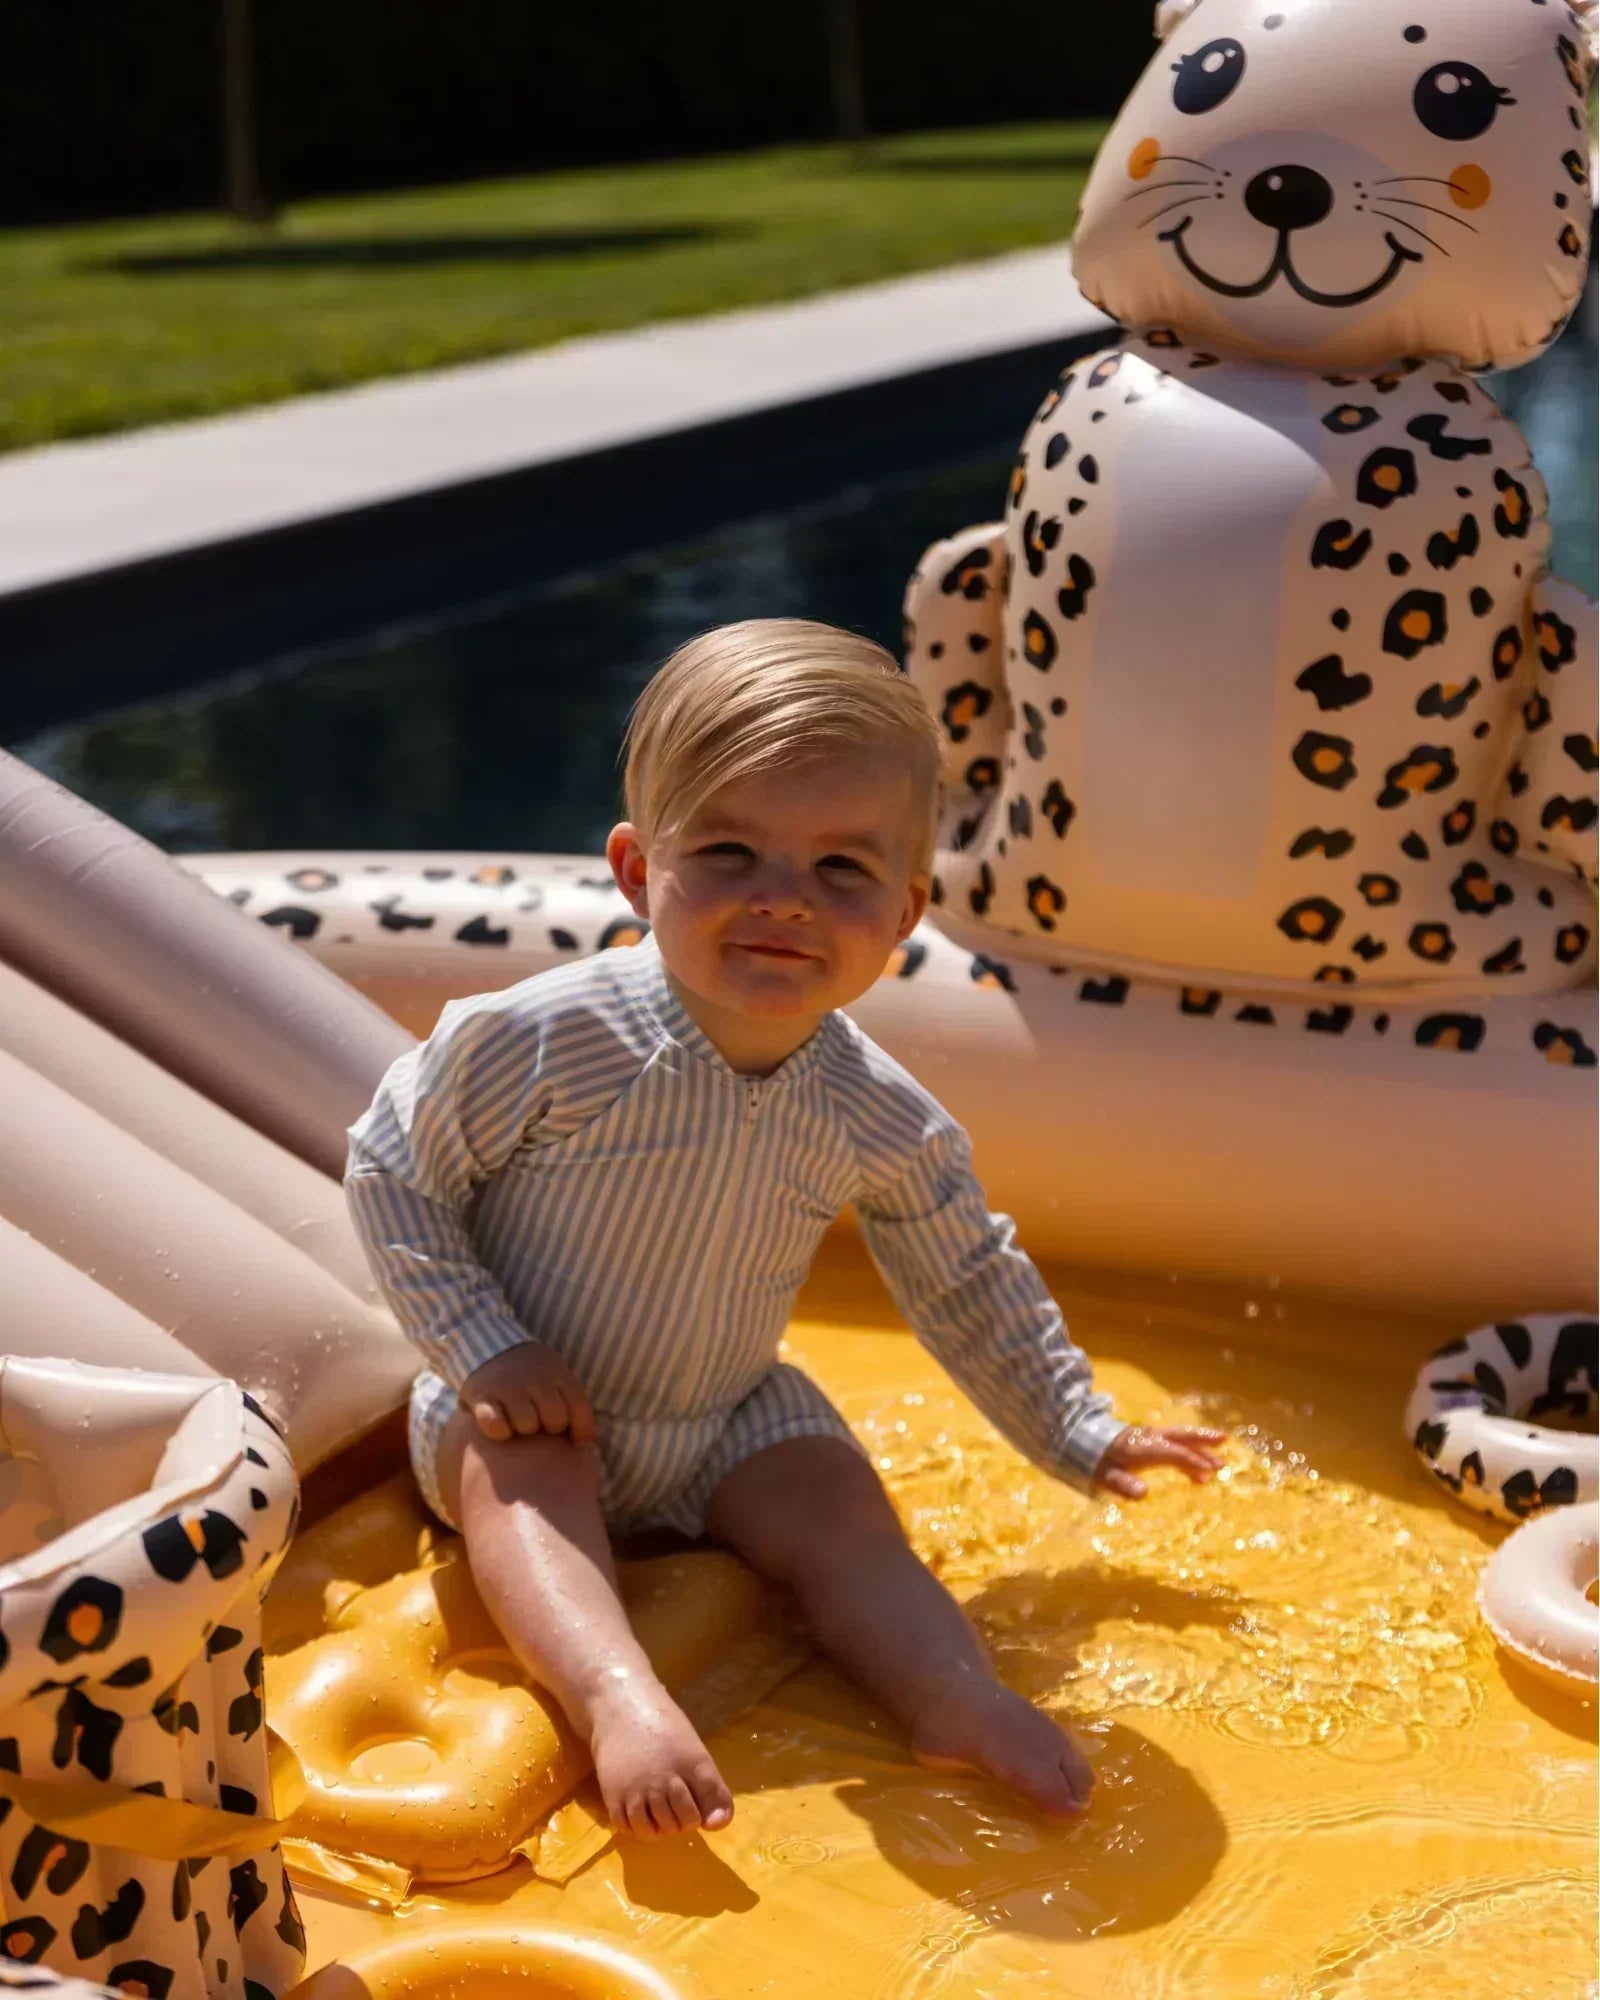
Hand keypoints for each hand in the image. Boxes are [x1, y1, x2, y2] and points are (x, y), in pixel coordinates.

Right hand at [460, 1344, 595, 1445]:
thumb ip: (573, 1402)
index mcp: (558, 1372)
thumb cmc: (530, 1372)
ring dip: (523, 1429)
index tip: (575, 1441)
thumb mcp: (557, 1375)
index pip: (579, 1407)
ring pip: (527, 1425)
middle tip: (540, 1422)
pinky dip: (498, 1430)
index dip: (582, 1429)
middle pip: (555, 1420)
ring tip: (518, 1420)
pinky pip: (496, 1426)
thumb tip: (584, 1443)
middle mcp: (535, 1378)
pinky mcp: (482, 1396)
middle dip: (550, 1428)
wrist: (487, 1344)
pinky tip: (498, 1424)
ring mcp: (508, 1386)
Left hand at [1092, 1425, 1225, 1500]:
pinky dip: (1187, 1456)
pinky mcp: (1148, 1442)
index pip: (1172, 1453)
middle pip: (1180, 1436)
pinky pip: (1173, 1446)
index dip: (1191, 1461)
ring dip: (1199, 1447)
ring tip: (1219, 1462)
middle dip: (1203, 1439)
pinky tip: (1196, 1473)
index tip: (1209, 1471)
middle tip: (1225, 1441)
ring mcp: (1149, 1438)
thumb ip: (1123, 1484)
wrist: (1080, 1441)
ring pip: (1179, 1439)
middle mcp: (1149, 1438)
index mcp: (1142, 1447)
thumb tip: (1144, 1494)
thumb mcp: (1104, 1476)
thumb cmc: (1095, 1462)